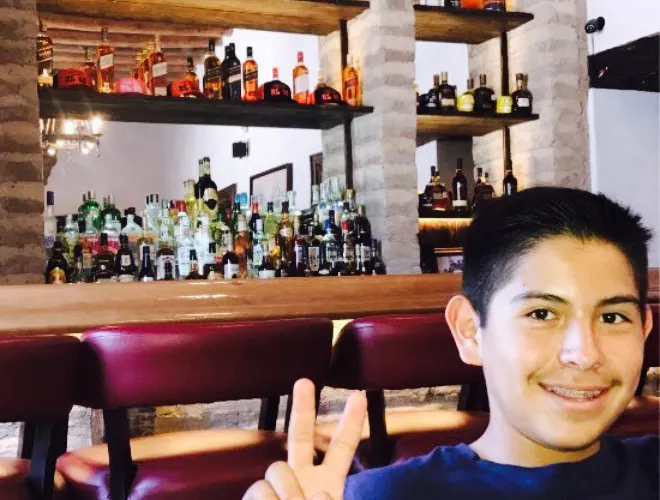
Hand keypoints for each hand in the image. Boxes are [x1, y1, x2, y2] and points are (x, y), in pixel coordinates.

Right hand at [243, 378, 366, 499]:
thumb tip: (320, 492)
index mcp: (329, 483)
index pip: (341, 447)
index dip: (350, 423)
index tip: (358, 397)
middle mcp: (303, 479)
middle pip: (301, 436)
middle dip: (303, 408)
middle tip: (304, 381)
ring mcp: (278, 486)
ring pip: (277, 469)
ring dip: (285, 494)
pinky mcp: (255, 496)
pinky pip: (259, 489)